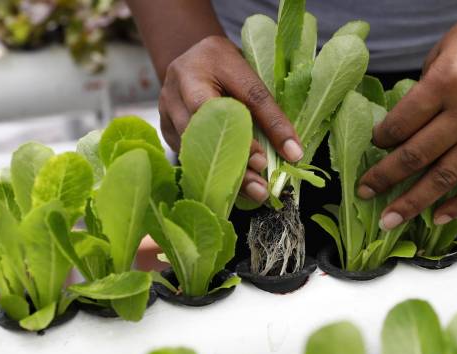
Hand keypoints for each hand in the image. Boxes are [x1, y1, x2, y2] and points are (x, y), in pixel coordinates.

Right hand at [159, 36, 303, 202]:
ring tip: (252, 192)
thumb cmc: (230, 68)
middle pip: (208, 127)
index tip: (266, 161)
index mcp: (212, 60)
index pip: (238, 98)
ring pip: (194, 145)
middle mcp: (182, 82)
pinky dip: (209, 171)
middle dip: (236, 160)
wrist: (194, 58)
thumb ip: (270, 111)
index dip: (253, 133)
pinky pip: (186, 154)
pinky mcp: (164, 126)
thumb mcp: (253, 76)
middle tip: (261, 187)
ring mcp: (167, 106)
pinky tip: (232, 187)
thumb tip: (293, 152)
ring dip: (224, 172)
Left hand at [357, 0, 456, 229]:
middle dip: (385, 179)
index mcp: (447, 81)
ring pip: (448, 177)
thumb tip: (401, 131)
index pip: (401, 124)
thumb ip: (424, 93)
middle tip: (364, 194)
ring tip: (391, 219)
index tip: (372, 147)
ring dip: (414, 202)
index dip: (380, 140)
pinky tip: (438, 218)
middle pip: (418, 156)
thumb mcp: (443, 52)